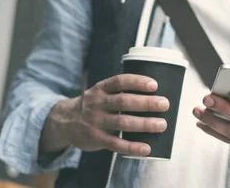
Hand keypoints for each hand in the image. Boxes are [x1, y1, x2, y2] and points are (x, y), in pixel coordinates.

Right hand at [40, 74, 169, 156]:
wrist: (64, 122)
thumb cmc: (94, 105)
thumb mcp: (100, 93)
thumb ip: (119, 92)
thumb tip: (153, 94)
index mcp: (100, 89)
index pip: (119, 81)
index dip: (137, 82)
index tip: (154, 85)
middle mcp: (97, 103)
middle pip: (124, 102)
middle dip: (146, 103)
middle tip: (165, 104)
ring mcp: (95, 122)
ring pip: (122, 123)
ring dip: (144, 124)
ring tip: (161, 125)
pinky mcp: (96, 139)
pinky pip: (115, 144)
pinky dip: (132, 147)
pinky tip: (146, 148)